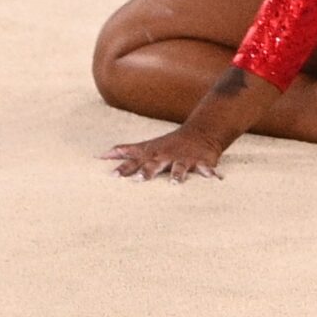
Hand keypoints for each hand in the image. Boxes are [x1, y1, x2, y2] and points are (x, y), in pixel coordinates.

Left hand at [102, 128, 225, 181]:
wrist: (201, 132)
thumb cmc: (168, 144)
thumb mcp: (147, 146)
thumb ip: (126, 151)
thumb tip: (100, 155)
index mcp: (154, 155)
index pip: (135, 162)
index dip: (124, 169)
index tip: (112, 177)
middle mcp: (167, 157)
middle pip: (155, 165)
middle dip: (147, 172)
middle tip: (139, 181)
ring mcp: (184, 159)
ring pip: (180, 168)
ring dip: (177, 175)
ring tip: (175, 184)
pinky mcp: (201, 162)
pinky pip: (207, 169)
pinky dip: (210, 174)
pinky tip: (216, 180)